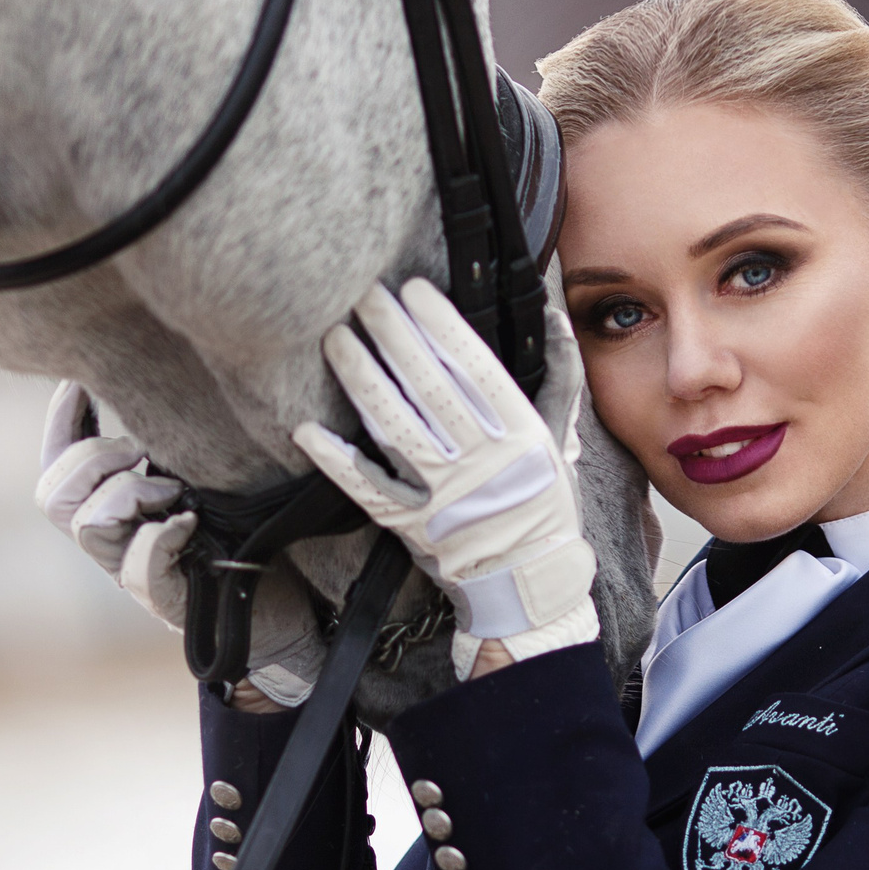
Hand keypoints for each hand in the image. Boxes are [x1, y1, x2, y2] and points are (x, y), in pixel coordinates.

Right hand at [34, 383, 327, 706]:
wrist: (286, 607)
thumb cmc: (249, 536)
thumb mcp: (205, 478)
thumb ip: (170, 447)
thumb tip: (152, 383)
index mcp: (112, 513)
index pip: (55, 468)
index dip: (59, 422)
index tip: (79, 382)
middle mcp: (112, 546)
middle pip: (53, 498)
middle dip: (92, 458)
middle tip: (142, 451)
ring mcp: (134, 575)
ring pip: (87, 526)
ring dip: (129, 492)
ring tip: (174, 490)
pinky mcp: (168, 603)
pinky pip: (139, 567)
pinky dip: (161, 536)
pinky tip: (190, 523)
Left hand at [293, 280, 598, 680]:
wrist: (529, 579)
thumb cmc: (544, 500)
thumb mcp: (561, 437)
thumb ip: (560, 376)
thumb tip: (554, 317)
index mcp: (520, 436)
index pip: (476, 370)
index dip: (443, 327)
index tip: (414, 289)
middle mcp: (481, 462)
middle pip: (429, 389)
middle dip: (393, 337)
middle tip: (363, 295)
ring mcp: (442, 496)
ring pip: (395, 429)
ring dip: (362, 381)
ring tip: (336, 338)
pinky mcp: (410, 524)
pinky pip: (367, 489)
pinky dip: (336, 461)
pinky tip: (307, 430)